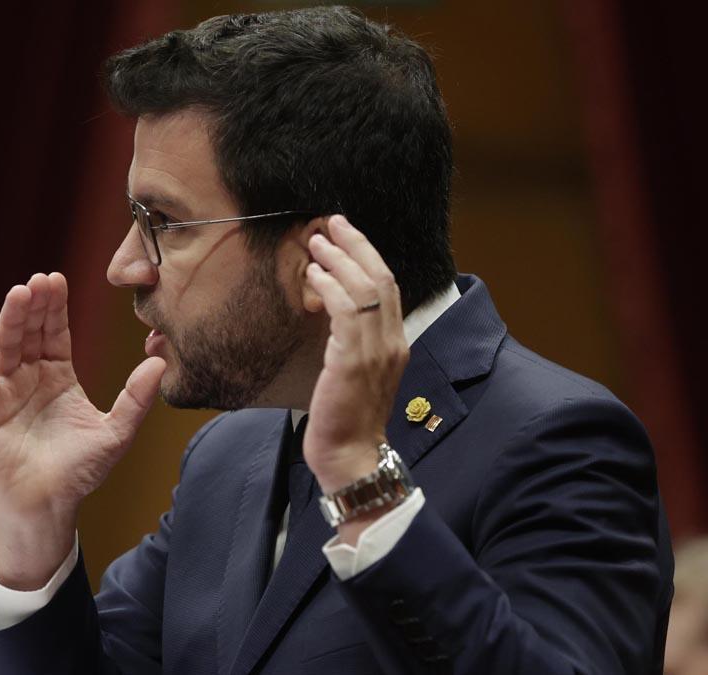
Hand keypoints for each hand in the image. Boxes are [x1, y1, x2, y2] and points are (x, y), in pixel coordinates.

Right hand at [0, 272, 165, 587]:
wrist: (49, 506)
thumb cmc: (80, 472)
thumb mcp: (115, 432)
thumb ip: (136, 398)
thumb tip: (159, 361)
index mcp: (58, 378)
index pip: (54, 333)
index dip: (55, 307)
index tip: (57, 279)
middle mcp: (29, 379)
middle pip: (29, 333)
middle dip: (33, 306)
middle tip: (39, 280)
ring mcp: (4, 393)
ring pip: (6, 348)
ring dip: (10, 320)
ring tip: (17, 294)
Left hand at [301, 216, 408, 493]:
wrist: (350, 456)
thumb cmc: (344, 419)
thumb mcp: (353, 373)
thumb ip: (350, 343)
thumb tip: (329, 311)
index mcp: (395, 344)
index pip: (387, 287)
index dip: (367, 256)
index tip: (345, 234)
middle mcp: (392, 342)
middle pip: (381, 278)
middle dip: (356, 244)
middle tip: (332, 221)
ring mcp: (376, 351)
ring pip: (364, 288)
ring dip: (339, 259)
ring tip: (316, 242)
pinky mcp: (353, 360)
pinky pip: (345, 310)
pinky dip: (329, 287)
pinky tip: (312, 276)